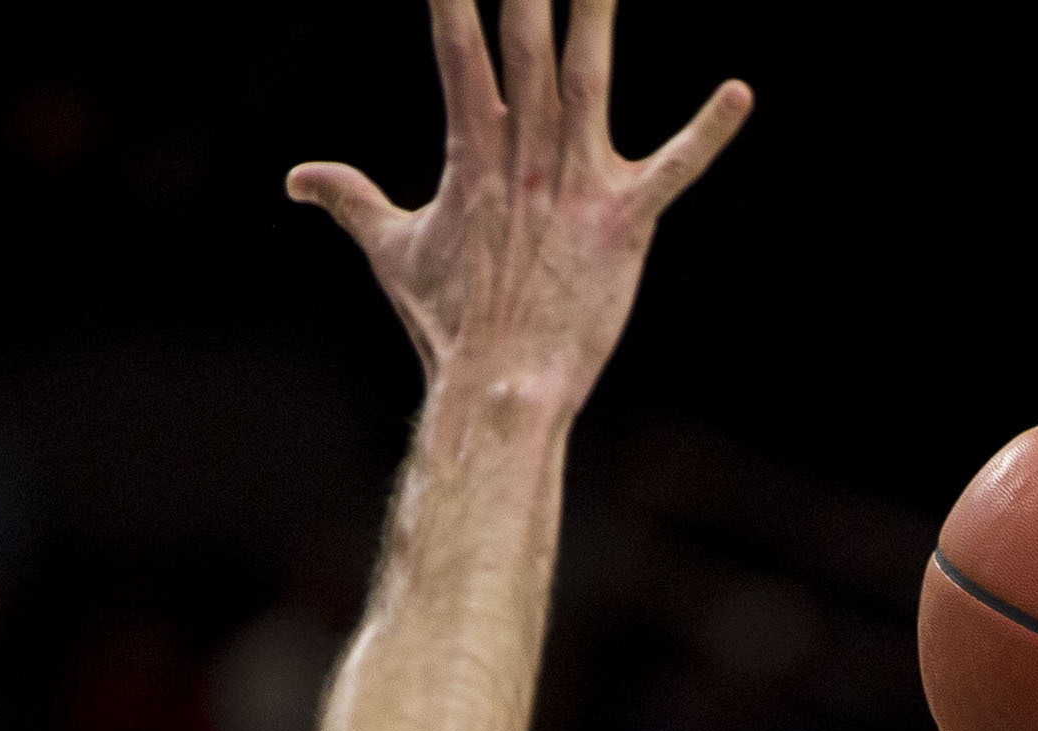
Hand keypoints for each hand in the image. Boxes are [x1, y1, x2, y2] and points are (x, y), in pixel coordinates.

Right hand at [291, 0, 749, 407]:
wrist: (497, 387)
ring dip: (597, 18)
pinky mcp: (624, 221)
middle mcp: (524, 153)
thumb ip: (351, 201)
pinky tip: (740, 94)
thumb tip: (297, 179)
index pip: (458, 48)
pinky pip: (676, 168)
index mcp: (472, 150)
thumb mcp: (392, 252)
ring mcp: (574, 183)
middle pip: (526, 45)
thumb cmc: (449, 326)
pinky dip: (710, 133)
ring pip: (589, 79)